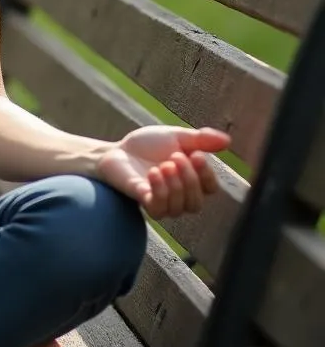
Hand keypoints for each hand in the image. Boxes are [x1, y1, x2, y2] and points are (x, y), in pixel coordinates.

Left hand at [95, 125, 229, 218]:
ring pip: (180, 208)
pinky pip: (159, 210)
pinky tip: (153, 174)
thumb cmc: (147, 145)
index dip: (207, 174)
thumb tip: (228, 141)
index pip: (210, 188)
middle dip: (189, 179)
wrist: (117, 149)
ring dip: (174, 186)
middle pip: (197, 202)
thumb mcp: (176, 136)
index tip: (196, 155)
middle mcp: (179, 195)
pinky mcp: (143, 203)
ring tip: (162, 165)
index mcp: (191, 179)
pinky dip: (160, 192)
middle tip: (174, 157)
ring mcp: (161, 202)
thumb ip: (200, 139)